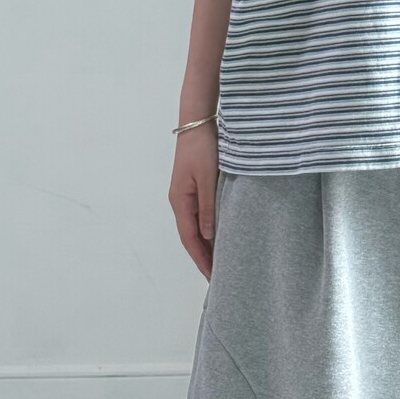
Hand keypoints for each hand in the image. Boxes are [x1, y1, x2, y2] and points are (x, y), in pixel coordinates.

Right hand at [168, 123, 218, 280]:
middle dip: (203, 256)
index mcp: (180, 201)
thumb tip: (208, 237)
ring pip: (195, 225)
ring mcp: (185, 193)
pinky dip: (208, 228)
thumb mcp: (208, 178)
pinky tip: (218, 232)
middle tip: (218, 275)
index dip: (201, 259)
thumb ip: (208, 208)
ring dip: (206, 243)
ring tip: (220, 260)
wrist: (197, 121)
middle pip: (191, 235)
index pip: (190, 239)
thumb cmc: (202, 148)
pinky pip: (199, 214)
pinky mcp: (193, 185)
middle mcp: (179, 200)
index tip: (212, 277)